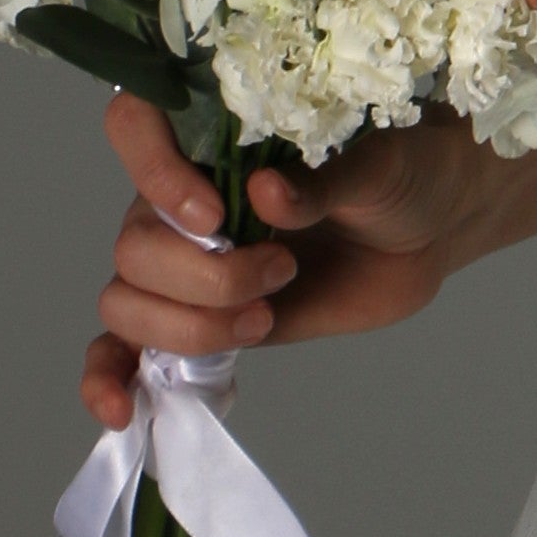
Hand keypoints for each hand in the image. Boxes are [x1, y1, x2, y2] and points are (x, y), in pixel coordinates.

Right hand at [80, 96, 510, 430]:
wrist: (427, 228)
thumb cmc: (401, 172)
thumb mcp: (378, 166)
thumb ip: (324, 181)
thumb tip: (266, 193)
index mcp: (214, 136)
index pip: (136, 129)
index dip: (156, 176)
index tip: (214, 217)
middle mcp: (183, 198)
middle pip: (134, 244)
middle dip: (204, 277)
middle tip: (283, 270)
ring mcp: (185, 264)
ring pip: (127, 299)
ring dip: (189, 325)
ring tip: (265, 318)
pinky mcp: (199, 319)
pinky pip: (124, 350)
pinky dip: (109, 378)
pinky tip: (119, 408)